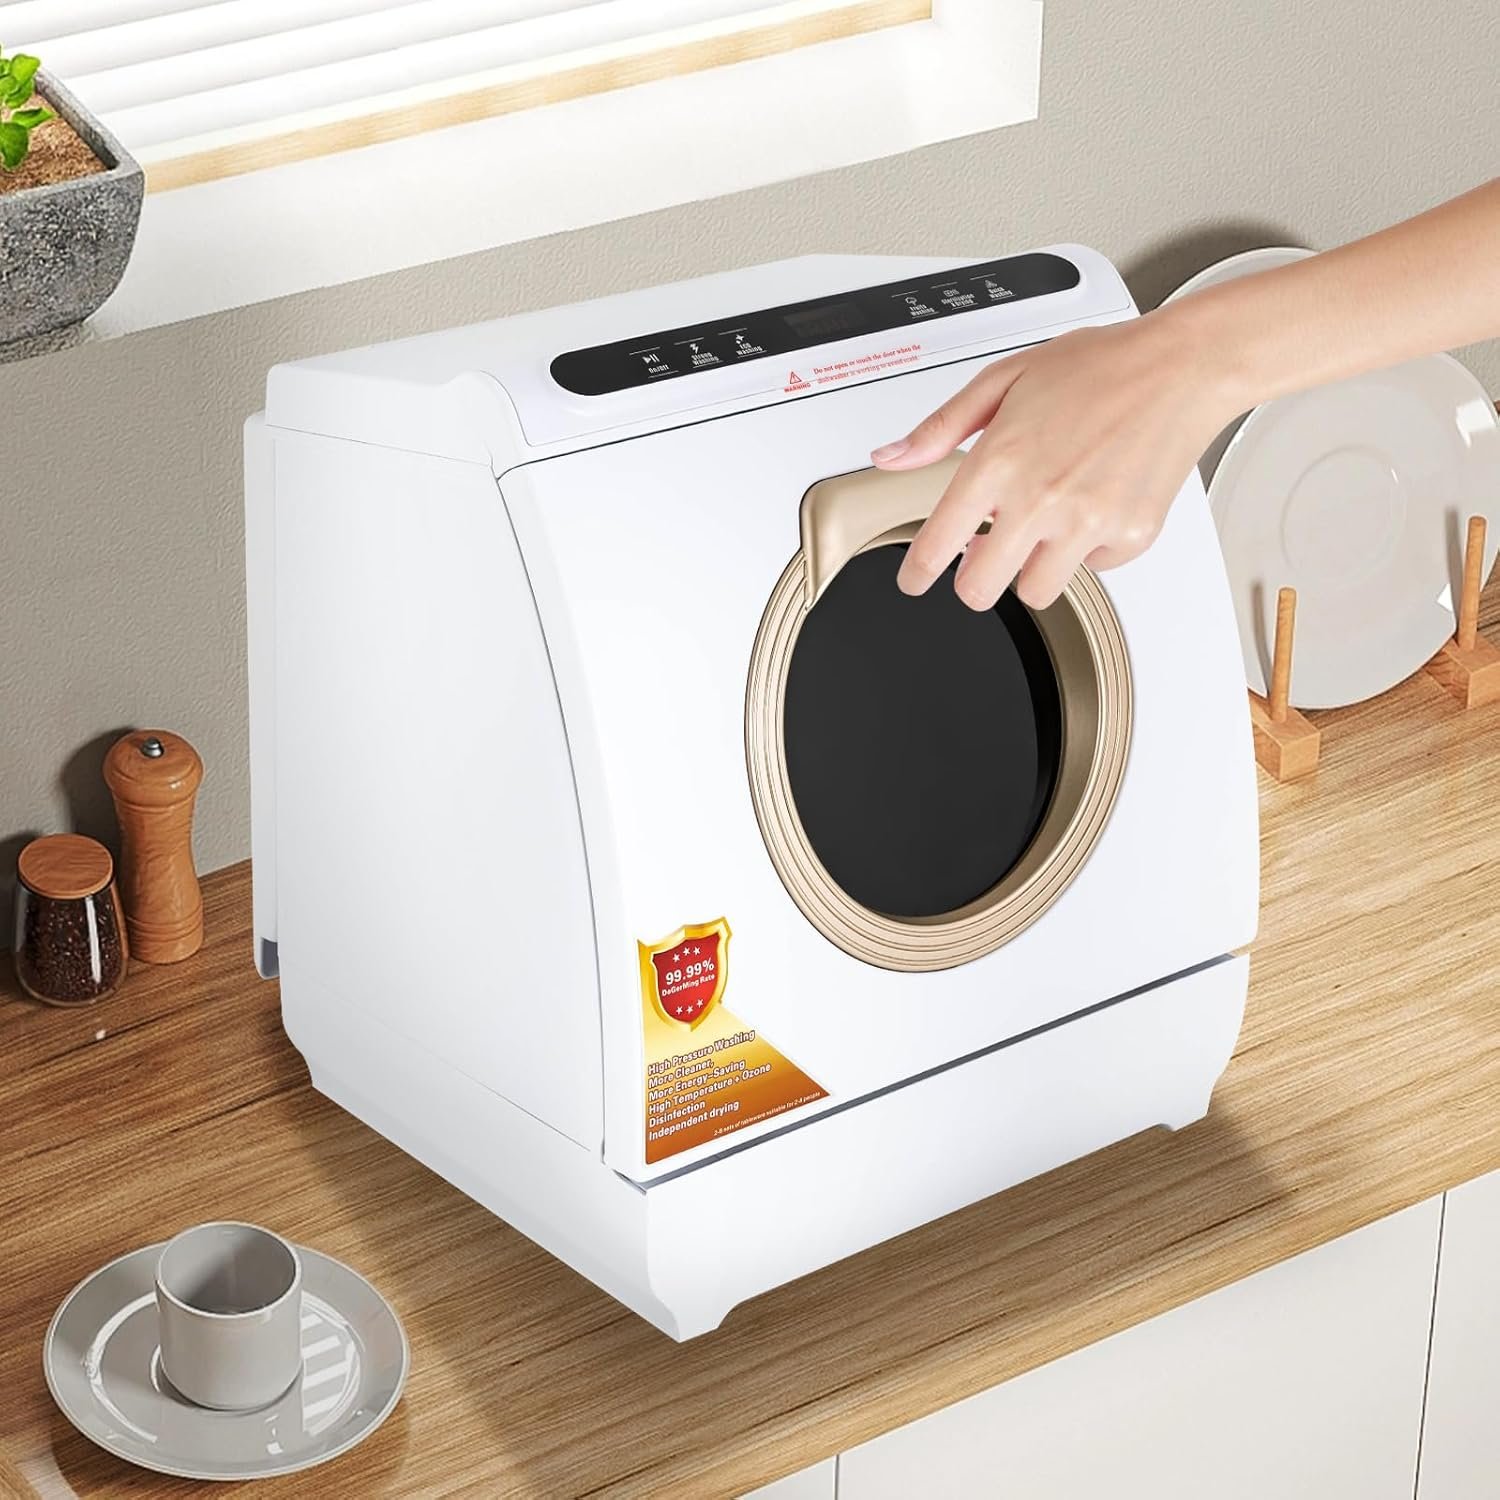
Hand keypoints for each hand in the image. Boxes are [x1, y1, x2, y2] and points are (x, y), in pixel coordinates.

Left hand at [870, 310, 1241, 609]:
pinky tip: (1092, 506)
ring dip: (1030, 569)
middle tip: (980, 559)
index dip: (917, 572)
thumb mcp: (1005, 380)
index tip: (914, 580)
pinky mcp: (1130, 536)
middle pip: (980, 590)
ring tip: (1043, 527)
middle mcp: (1041, 499)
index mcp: (1000, 461)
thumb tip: (889, 458)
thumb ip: (941, 427)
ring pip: (1035, 592)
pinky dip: (1086, 549)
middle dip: (973, 580)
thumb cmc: (1098, 366)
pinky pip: (1092, 569)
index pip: (937, 543)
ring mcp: (1088, 523)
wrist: (1182, 367)